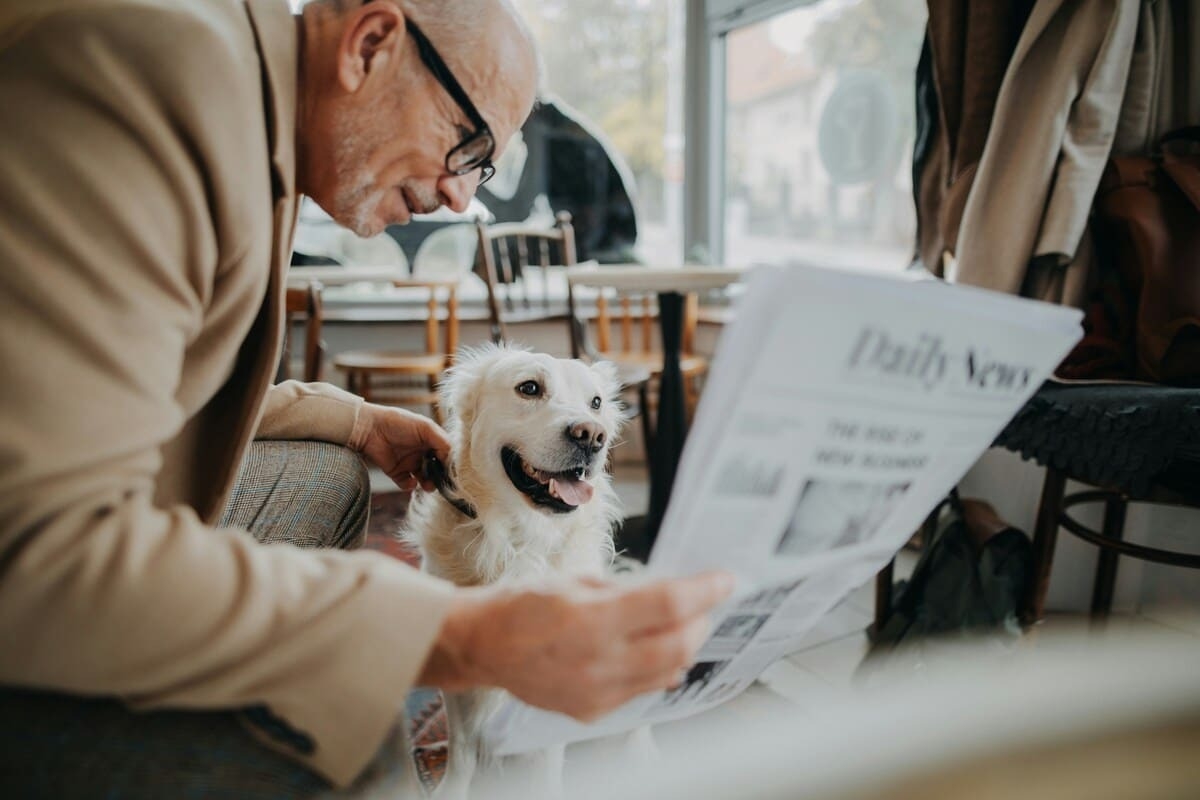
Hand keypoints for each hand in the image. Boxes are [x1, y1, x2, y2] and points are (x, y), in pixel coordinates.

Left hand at [351, 403, 450, 491]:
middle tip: (442, 482)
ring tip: (429, 485)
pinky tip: (411, 481)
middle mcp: (421, 453)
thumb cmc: (399, 422)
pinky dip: (410, 485)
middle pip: (436, 470)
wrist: (370, 428)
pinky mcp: (396, 472)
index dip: (449, 464)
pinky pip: (406, 484)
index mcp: (430, 441)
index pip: (445, 455)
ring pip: (424, 479)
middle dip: (440, 477)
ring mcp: (409, 463)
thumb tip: (452, 458)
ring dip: (428, 484)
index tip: (453, 472)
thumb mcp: (426, 427)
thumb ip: (442, 441)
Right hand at [419, 571, 735, 719]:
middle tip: (705, 604)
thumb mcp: (576, 581)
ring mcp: (597, 692)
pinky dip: (658, 667)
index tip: (725, 580)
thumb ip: (625, 591)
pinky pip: (642, 689)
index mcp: (591, 620)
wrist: (482, 646)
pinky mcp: (593, 710)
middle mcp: (598, 662)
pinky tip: (654, 650)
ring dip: (684, 646)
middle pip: (677, 645)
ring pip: (666, 672)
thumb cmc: (522, 605)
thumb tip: (669, 593)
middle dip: (700, 622)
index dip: (704, 591)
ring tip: (684, 625)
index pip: (668, 605)